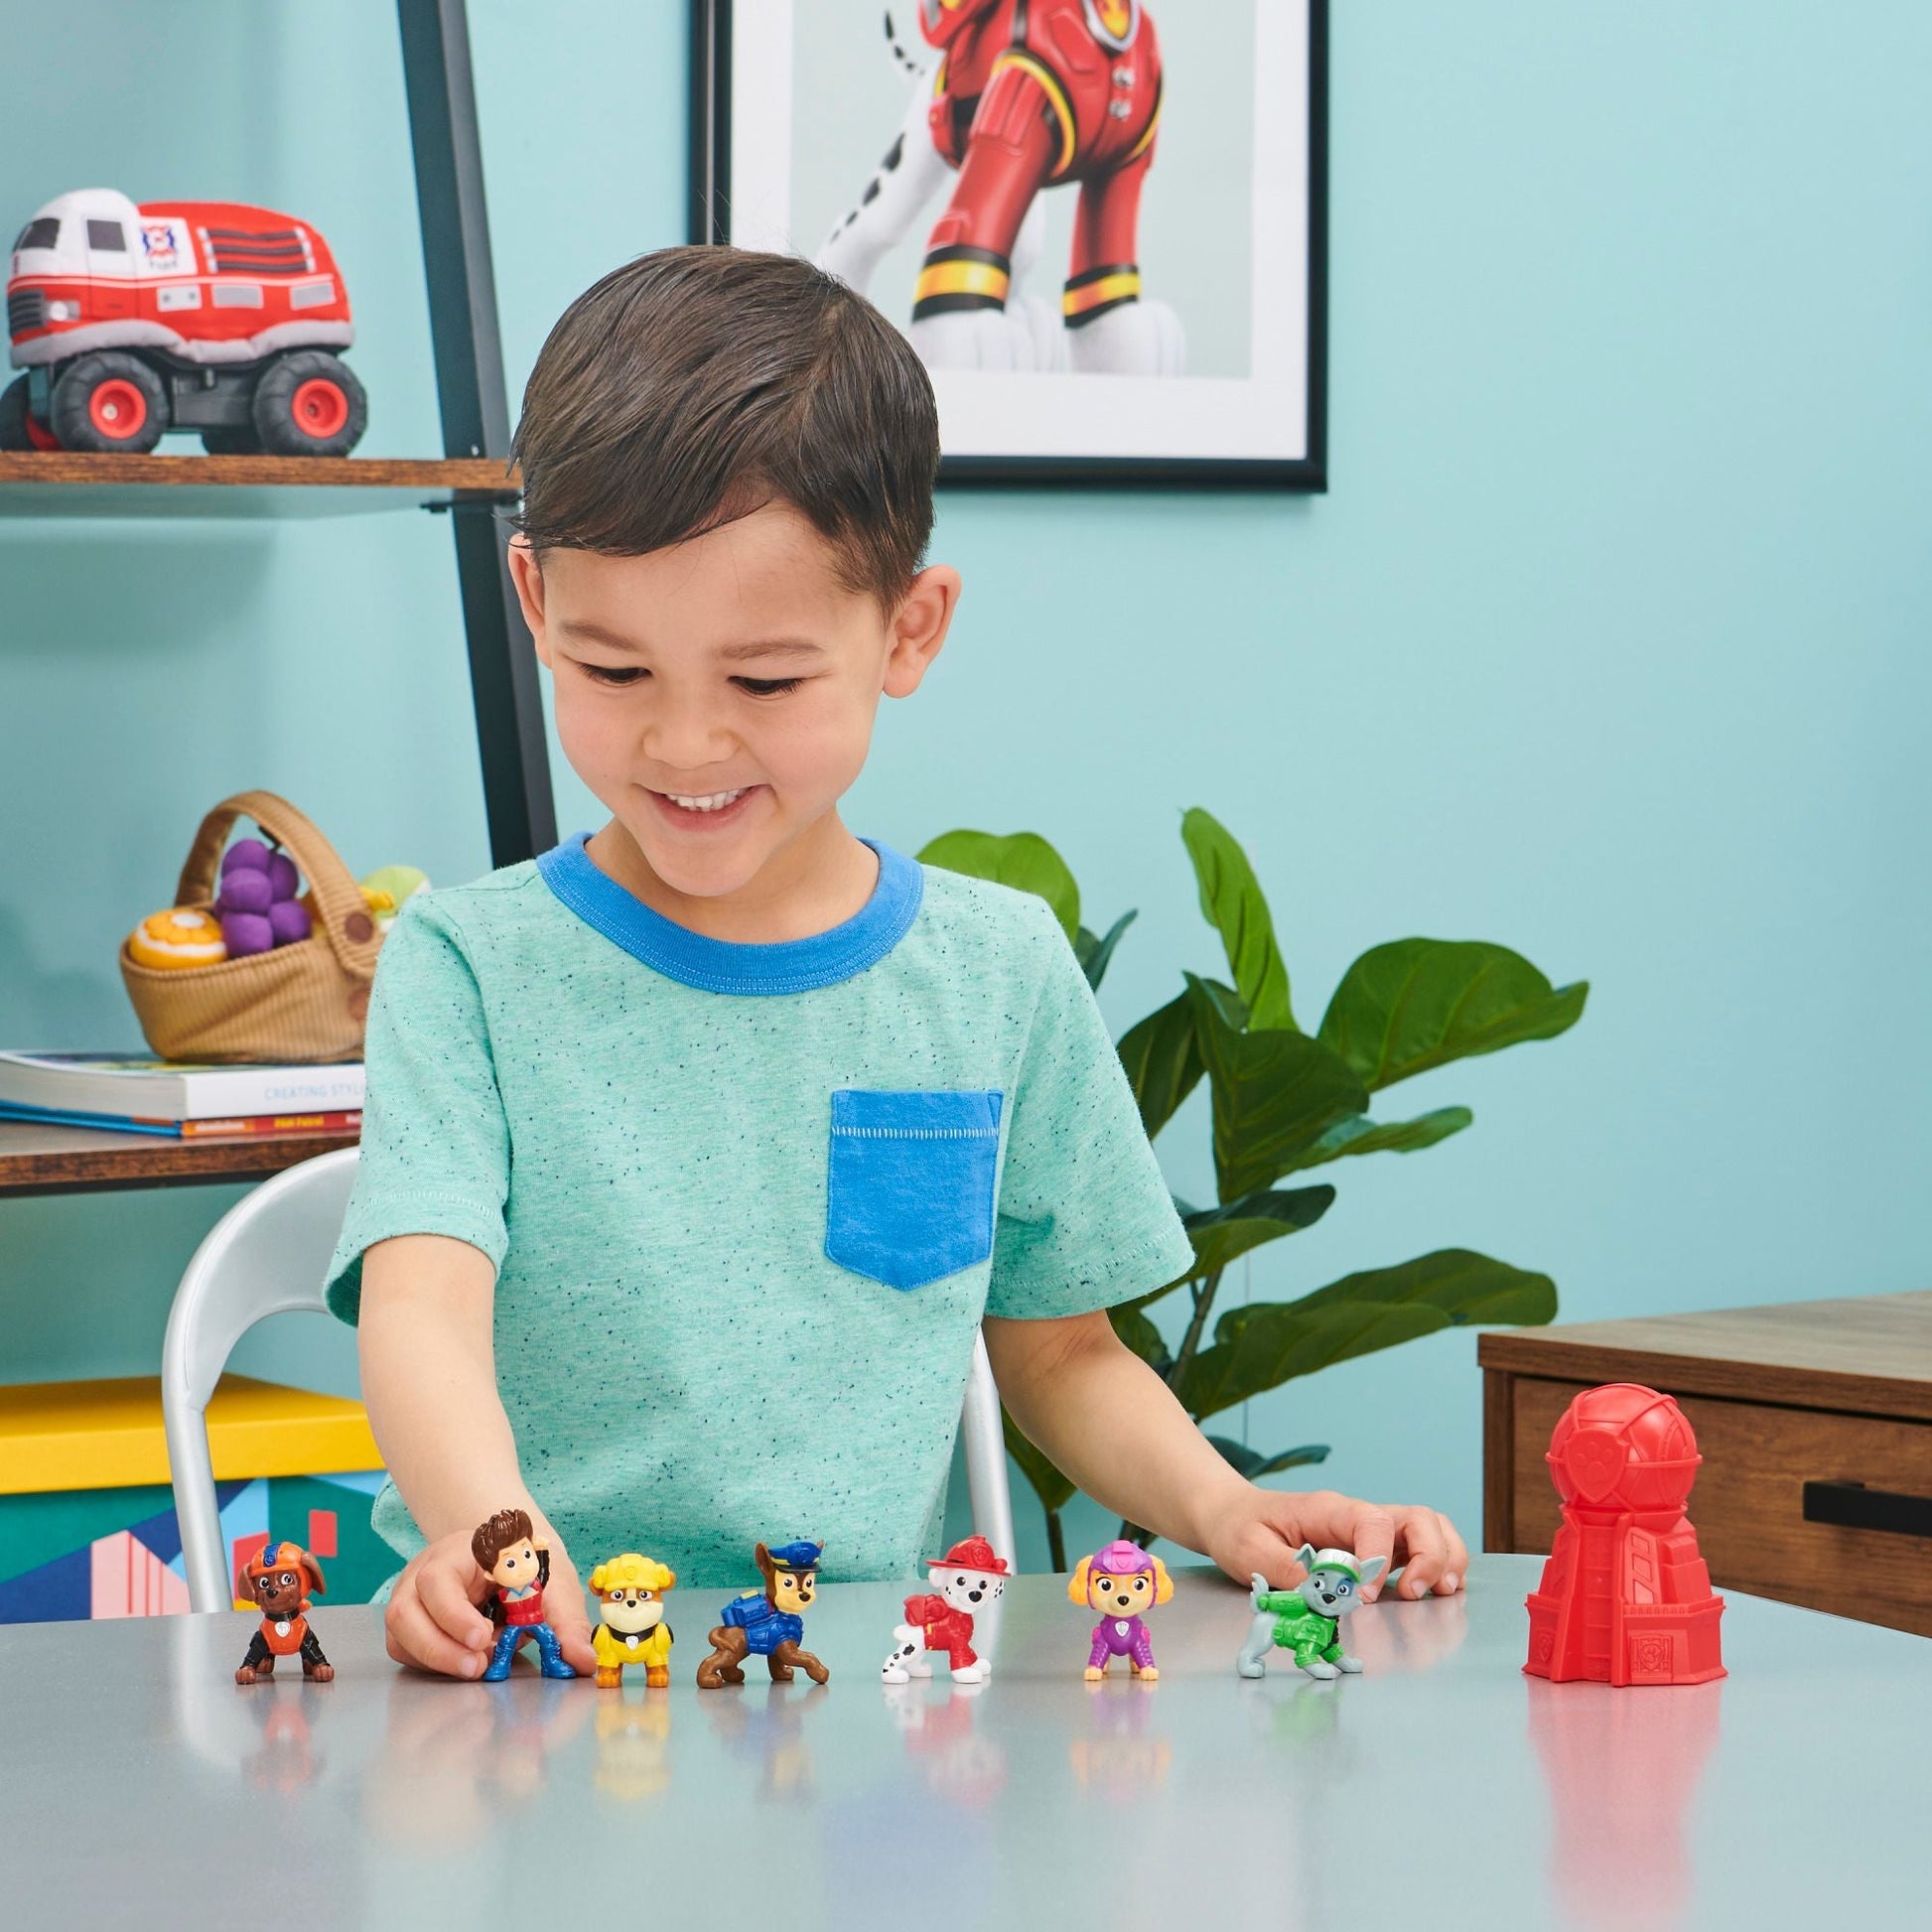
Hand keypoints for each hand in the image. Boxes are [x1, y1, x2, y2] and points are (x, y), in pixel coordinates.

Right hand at [385, 1527, 596, 1677]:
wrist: (513, 1552)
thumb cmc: (530, 1565)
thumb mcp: (554, 1584)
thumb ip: (567, 1622)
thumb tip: (582, 1662)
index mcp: (460, 1551)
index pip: (438, 1580)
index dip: (454, 1614)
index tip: (482, 1638)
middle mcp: (425, 1572)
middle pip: (404, 1611)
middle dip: (439, 1647)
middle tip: (479, 1667)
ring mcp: (412, 1597)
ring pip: (399, 1634)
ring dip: (434, 1659)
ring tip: (475, 1668)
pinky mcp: (410, 1623)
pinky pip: (405, 1649)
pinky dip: (431, 1663)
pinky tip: (463, 1661)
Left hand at [1201, 1485, 1467, 1602]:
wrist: (1232, 1515)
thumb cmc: (1241, 1529)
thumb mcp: (1251, 1551)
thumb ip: (1290, 1572)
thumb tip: (1329, 1595)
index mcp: (1328, 1510)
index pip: (1372, 1522)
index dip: (1378, 1559)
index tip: (1365, 1595)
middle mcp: (1357, 1517)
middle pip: (1417, 1517)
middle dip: (1429, 1555)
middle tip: (1412, 1594)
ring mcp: (1370, 1532)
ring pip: (1428, 1528)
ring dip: (1444, 1559)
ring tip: (1442, 1593)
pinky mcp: (1375, 1550)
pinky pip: (1419, 1548)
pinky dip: (1438, 1567)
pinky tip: (1434, 1593)